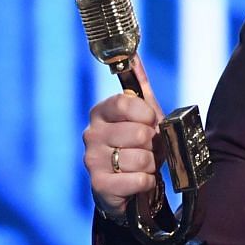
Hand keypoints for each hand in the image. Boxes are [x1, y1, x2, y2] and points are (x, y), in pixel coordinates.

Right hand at [82, 55, 164, 219]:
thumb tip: (134, 56)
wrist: (129, 188)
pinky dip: (147, 182)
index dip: (146, 115)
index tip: (151, 123)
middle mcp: (91, 134)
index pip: (124, 103)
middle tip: (150, 150)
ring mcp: (92, 160)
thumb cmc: (138, 148)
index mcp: (100, 113)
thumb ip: (140, 87)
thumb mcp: (143, 116)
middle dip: (153, 145)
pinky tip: (141, 181)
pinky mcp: (100, 185)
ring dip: (151, 165)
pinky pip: (138, 180)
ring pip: (140, 158)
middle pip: (137, 133)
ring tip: (145, 166)